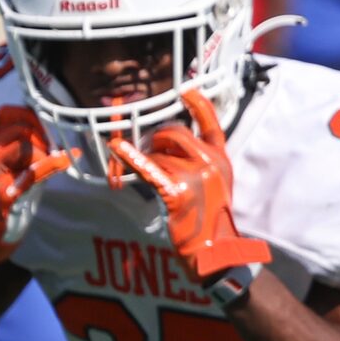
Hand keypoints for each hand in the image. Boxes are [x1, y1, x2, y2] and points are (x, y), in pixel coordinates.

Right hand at [0, 107, 76, 262]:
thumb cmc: (13, 191)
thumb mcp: (21, 162)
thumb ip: (33, 144)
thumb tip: (60, 126)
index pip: (6, 113)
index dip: (30, 115)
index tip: (48, 128)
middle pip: (21, 128)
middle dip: (43, 136)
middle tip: (53, 151)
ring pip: (25, 145)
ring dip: (46, 153)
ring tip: (51, 165)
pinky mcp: (3, 191)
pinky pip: (33, 171)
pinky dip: (54, 164)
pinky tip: (66, 161)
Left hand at [108, 88, 270, 280]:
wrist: (215, 250)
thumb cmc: (210, 219)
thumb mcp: (217, 184)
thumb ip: (202, 161)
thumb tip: (170, 143)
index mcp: (222, 160)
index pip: (212, 125)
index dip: (199, 105)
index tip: (186, 90)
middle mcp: (211, 164)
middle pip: (175, 133)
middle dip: (158, 139)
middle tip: (153, 152)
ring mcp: (195, 177)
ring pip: (159, 155)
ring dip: (150, 163)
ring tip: (157, 181)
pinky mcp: (177, 191)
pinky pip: (148, 169)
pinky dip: (131, 158)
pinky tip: (118, 148)